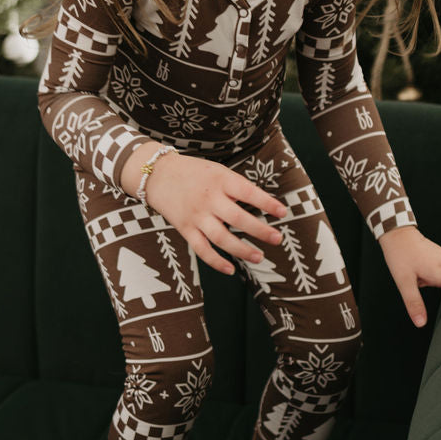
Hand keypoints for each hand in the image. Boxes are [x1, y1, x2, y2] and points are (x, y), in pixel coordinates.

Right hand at [139, 151, 286, 276]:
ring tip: (259, 257)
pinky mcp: (185, 228)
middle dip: (260, 230)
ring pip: (221, 237)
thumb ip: (236, 187)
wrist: (157, 174)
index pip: (248, 192)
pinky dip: (216, 261)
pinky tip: (230, 269)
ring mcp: (196, 215)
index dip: (267, 203)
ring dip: (242, 250)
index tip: (283, 213)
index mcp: (220, 180)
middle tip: (277, 239)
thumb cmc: (193, 172)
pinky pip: (201, 249)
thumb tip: (262, 203)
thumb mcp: (217, 171)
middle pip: (238, 218)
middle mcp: (209, 198)